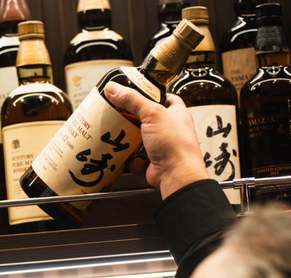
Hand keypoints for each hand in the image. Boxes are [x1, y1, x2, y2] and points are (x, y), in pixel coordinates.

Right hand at [105, 82, 208, 199]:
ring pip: (140, 141)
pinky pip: (137, 159)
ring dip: (130, 142)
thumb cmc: (176, 144)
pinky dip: (133, 160)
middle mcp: (170, 130)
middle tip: (120, 116)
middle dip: (133, 120)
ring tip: (120, 137)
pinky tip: (133, 158)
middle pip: (147, 120)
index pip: (164, 98)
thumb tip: (114, 89)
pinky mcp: (152, 163)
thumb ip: (132, 99)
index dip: (150, 95)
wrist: (176, 174)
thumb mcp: (152, 114)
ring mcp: (161, 148)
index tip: (134, 93)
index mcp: (176, 114)